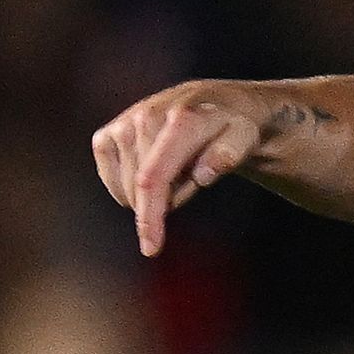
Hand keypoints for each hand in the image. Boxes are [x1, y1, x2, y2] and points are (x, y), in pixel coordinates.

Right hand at [87, 78, 315, 255]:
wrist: (215, 106)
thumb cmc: (233, 129)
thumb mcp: (245, 140)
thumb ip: (228, 155)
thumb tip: (203, 175)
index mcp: (182, 120)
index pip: (154, 177)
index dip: (149, 215)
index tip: (151, 248)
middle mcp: (147, 116)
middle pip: (140, 189)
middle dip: (166, 199)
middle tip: (190, 178)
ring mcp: (125, 123)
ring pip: (126, 187)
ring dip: (151, 193)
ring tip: (176, 170)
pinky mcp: (108, 133)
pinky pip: (108, 176)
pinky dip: (125, 186)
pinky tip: (148, 175)